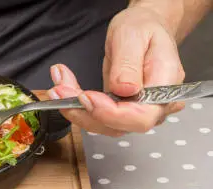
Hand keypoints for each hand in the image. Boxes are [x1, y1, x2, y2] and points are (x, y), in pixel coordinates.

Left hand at [47, 7, 185, 135]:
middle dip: (84, 112)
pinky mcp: (119, 111)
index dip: (111, 113)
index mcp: (165, 85)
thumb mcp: (133, 35)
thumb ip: (129, 64)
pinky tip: (63, 89)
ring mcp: (136, 111)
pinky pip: (95, 117)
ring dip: (75, 110)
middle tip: (60, 91)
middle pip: (119, 126)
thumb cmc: (142, 29)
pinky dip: (75, 106)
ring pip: (102, 125)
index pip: (142, 115)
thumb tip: (125, 89)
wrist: (142, 30)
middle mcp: (154, 105)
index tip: (86, 97)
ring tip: (57, 87)